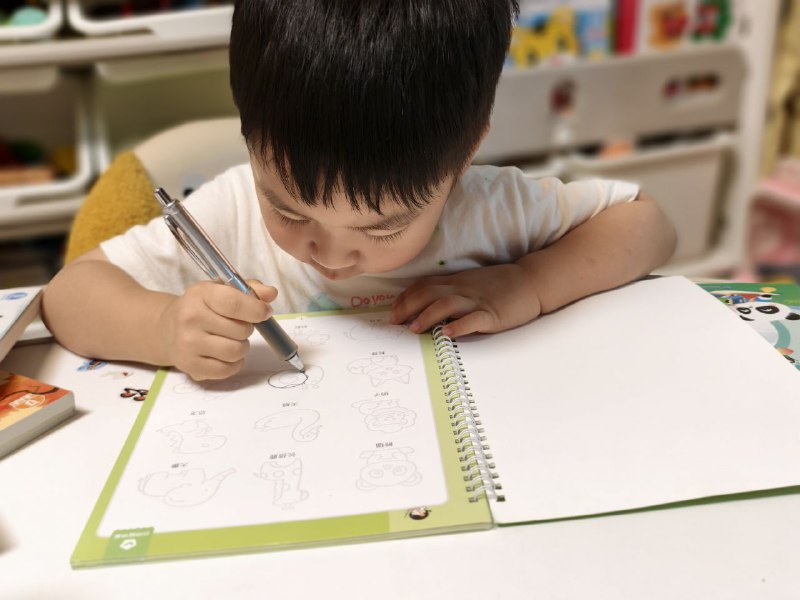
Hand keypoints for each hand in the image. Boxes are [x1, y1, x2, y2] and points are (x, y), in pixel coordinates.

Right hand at [157, 280, 276, 379]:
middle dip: (247, 329)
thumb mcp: (222, 289)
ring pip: (236, 351)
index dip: (256, 309)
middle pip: (241, 330)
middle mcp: (191, 318)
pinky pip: (227, 370)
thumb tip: (271, 294)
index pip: (234, 303)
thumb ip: (250, 289)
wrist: (168, 329)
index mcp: (201, 294)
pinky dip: (234, 364)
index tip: (265, 312)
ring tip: (232, 340)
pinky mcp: (190, 366)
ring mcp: (188, 344)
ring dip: (242, 347)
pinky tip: (225, 355)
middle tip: (238, 326)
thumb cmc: (203, 307)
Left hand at [390, 264, 541, 337]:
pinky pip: (473, 319)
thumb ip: (451, 290)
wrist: (531, 281)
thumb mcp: (471, 282)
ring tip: (414, 329)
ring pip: (446, 304)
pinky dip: (459, 326)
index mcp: (456, 282)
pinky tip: (448, 334)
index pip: (424, 286)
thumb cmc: (500, 285)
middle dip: (408, 307)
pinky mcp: (492, 314)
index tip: (393, 310)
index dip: (406, 297)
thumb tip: (426, 303)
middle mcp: (463, 289)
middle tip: (394, 322)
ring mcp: (477, 301)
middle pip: (429, 293)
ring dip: (427, 316)